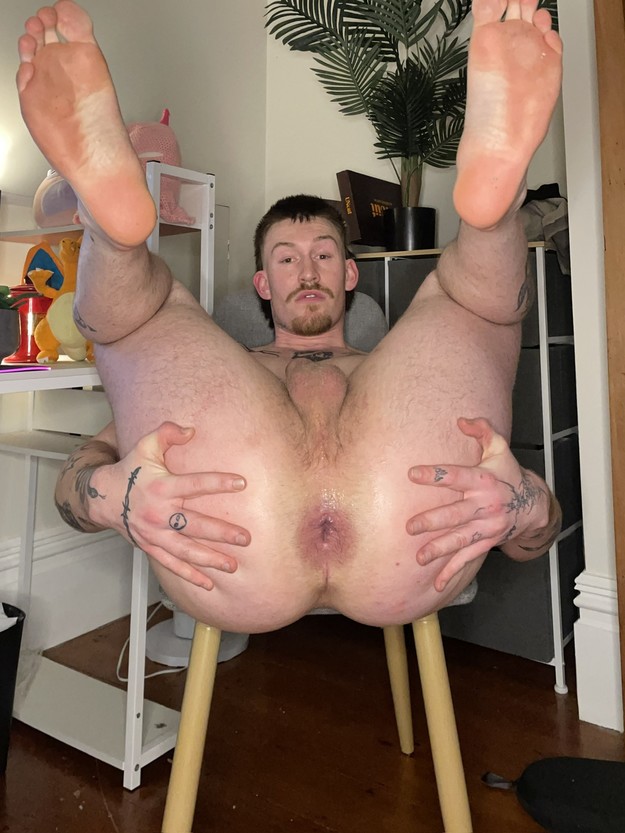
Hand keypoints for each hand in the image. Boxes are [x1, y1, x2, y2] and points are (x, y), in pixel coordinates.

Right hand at [91, 421, 250, 590]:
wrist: (102, 497)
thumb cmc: (130, 470)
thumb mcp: (145, 445)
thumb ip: (167, 433)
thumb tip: (191, 430)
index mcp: (162, 486)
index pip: (195, 484)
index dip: (218, 482)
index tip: (241, 483)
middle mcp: (159, 512)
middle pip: (194, 524)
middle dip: (221, 533)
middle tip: (245, 538)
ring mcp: (154, 533)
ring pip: (185, 550)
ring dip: (210, 559)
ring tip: (232, 565)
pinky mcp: (150, 547)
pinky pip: (172, 564)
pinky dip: (189, 575)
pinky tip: (209, 583)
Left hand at [406, 417, 548, 591]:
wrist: (532, 504)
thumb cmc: (508, 474)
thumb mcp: (499, 448)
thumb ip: (482, 431)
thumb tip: (461, 420)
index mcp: (484, 480)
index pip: (456, 476)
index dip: (435, 475)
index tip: (412, 474)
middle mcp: (485, 505)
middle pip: (456, 514)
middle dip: (433, 521)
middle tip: (410, 526)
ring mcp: (486, 526)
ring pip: (461, 539)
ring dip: (439, 549)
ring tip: (419, 556)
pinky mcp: (487, 542)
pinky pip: (468, 558)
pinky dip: (453, 571)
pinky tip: (437, 583)